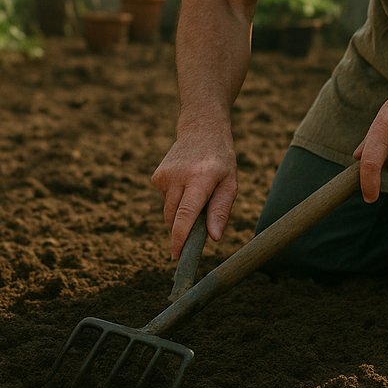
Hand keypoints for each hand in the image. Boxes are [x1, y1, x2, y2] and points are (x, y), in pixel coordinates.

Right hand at [151, 128, 237, 258]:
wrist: (201, 130)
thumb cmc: (221, 160)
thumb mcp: (230, 184)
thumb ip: (221, 211)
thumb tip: (214, 238)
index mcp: (200, 178)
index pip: (185, 214)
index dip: (180, 238)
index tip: (177, 256)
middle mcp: (178, 176)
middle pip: (174, 218)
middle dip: (183, 231)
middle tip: (199, 227)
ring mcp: (164, 176)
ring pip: (168, 212)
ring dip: (181, 215)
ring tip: (196, 196)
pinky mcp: (156, 177)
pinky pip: (165, 202)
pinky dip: (176, 202)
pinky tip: (186, 186)